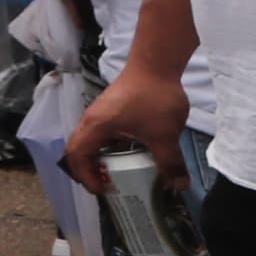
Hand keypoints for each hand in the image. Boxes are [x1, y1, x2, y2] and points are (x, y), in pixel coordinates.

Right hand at [66, 59, 190, 194]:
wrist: (156, 64)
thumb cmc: (153, 99)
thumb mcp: (164, 136)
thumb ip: (170, 162)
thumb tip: (179, 187)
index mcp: (96, 127)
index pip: (76, 156)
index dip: (85, 177)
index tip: (104, 191)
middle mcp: (91, 120)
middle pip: (79, 149)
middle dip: (90, 171)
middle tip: (108, 185)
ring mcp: (100, 112)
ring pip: (91, 141)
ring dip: (101, 158)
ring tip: (120, 172)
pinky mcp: (112, 108)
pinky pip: (103, 133)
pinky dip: (111, 147)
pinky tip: (132, 151)